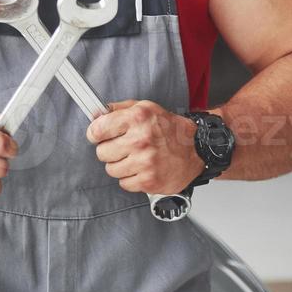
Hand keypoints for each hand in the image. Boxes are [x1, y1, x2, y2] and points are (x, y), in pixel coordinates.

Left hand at [86, 100, 202, 195]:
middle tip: (123, 147)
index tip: (98, 136)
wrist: (196, 148)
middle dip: (110, 150)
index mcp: (137, 118)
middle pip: (102, 152)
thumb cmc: (170, 129)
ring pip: (111, 169)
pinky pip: (124, 183)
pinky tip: (142, 169)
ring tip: (135, 158)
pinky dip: (131, 178)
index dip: (95, 133)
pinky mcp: (149, 181)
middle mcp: (141, 140)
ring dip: (120, 165)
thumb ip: (118, 109)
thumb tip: (95, 114)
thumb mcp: (145, 108)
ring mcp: (145, 162)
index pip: (98, 129)